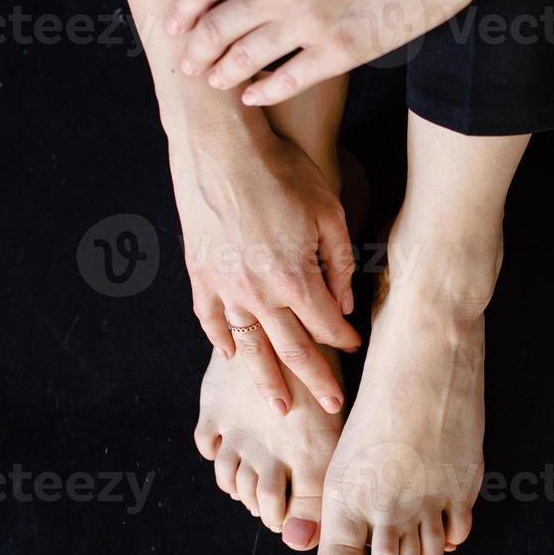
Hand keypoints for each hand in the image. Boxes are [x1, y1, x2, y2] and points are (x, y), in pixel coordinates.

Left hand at [166, 0, 518, 106]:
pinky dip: (262, 92)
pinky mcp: (339, 52)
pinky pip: (285, 81)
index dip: (181, 10)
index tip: (174, 25)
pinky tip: (254, 96)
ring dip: (223, 75)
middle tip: (188, 65)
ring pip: (243, 59)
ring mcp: (308, 22)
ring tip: (216, 82)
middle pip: (214, 28)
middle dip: (195, 52)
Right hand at [169, 117, 359, 415]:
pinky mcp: (199, 275)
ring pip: (250, 346)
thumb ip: (339, 261)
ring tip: (280, 406)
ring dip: (268, 379)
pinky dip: (223, 341)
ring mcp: (225, 287)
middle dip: (316, 380)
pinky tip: (233, 357)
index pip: (327, 326)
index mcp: (296, 279)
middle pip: (293, 349)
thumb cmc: (280, 172)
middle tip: (332, 406)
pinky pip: (212, 319)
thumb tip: (343, 302)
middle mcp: (260, 293)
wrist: (222, 147)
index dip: (344, 341)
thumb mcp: (328, 211)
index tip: (354, 347)